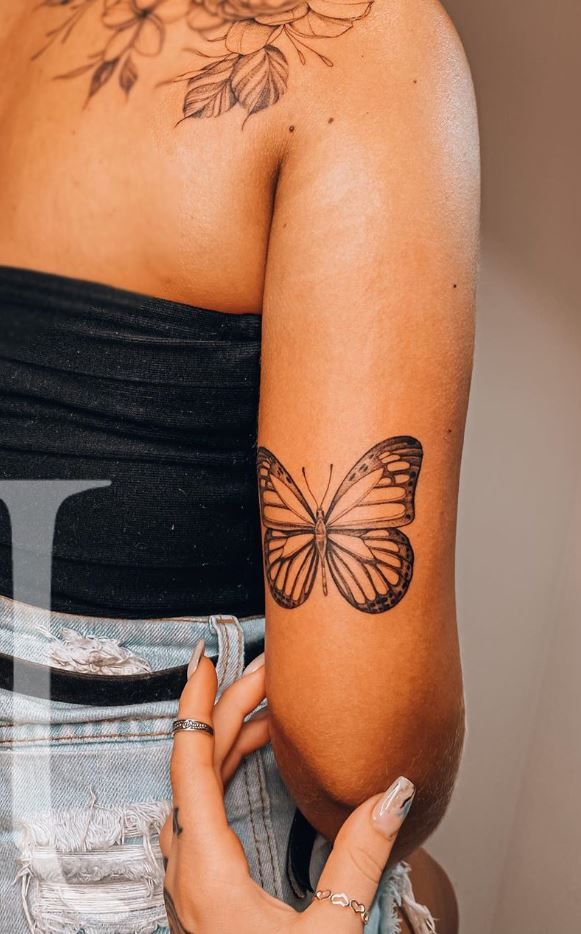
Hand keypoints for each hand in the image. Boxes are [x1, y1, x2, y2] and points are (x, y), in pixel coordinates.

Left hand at [160, 645, 414, 933]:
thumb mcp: (330, 931)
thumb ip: (360, 857)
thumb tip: (390, 793)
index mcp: (206, 870)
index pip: (190, 762)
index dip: (198, 704)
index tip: (205, 660)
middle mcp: (187, 870)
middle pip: (197, 767)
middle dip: (231, 712)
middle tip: (268, 676)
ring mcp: (188, 884)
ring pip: (197, 790)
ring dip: (229, 743)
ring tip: (271, 713)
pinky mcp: (200, 894)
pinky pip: (200, 813)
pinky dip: (224, 775)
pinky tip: (250, 766)